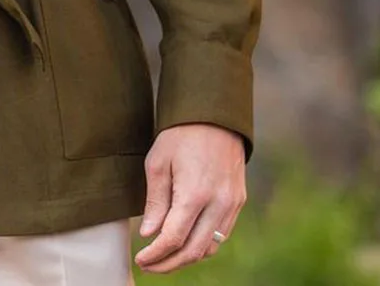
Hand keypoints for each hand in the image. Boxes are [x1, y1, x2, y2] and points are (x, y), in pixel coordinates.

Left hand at [133, 123, 246, 273]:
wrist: (214, 115)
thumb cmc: (180, 135)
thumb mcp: (158, 162)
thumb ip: (155, 202)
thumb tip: (149, 235)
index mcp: (195, 193)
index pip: (174, 239)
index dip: (156, 254)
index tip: (140, 258)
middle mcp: (218, 204)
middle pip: (194, 251)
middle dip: (170, 264)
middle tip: (149, 265)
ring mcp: (232, 204)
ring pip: (211, 247)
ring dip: (187, 257)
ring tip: (164, 257)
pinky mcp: (238, 201)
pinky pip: (222, 234)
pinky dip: (203, 244)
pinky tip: (185, 241)